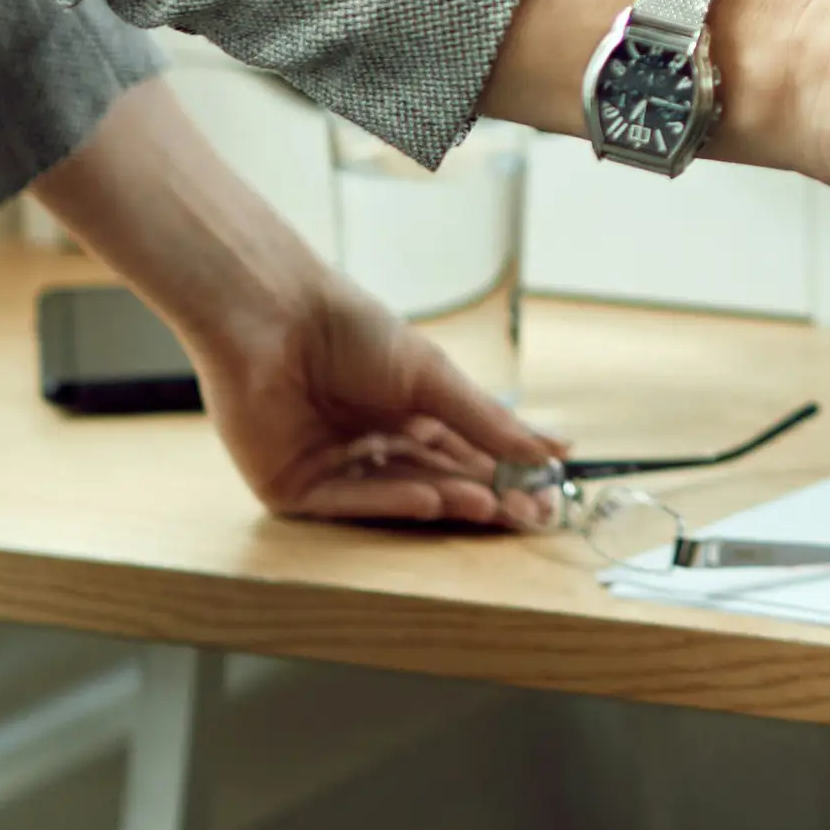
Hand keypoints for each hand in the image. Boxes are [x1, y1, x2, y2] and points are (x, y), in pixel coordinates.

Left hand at [186, 261, 566, 529]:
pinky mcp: (293, 489)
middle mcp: (370, 445)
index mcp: (403, 414)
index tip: (545, 495)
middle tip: (526, 513)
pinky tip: (432, 501)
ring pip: (398, 495)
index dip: (504, 476)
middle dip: (483, 497)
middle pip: (436, 481)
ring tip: (490, 504)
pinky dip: (390, 502)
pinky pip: (348, 502)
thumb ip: (489, 421)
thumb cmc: (352, 331)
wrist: (274, 316)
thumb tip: (556, 451)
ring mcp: (333, 469)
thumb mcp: (432, 377)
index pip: (463, 456)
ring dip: (445, 501)